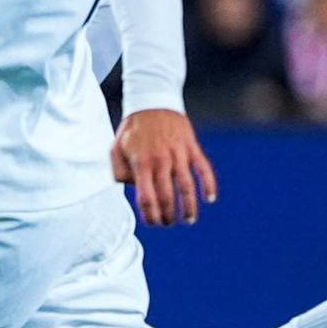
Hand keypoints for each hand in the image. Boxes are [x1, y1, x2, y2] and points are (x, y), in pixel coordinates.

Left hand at [111, 108, 217, 226]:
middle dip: (168, 214)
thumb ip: (119, 172)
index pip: (146, 197)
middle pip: (167, 195)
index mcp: (141, 163)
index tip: (153, 223)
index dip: (150, 214)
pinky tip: (210, 199)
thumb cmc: (132, 130)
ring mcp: (178, 154)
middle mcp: (160, 160)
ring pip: (186, 186)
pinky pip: (203, 168)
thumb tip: (132, 188)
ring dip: (190, 206)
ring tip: (189, 220)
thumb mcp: (116, 149)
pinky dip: (209, 184)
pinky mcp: (191, 147)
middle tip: (169, 223)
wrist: (152, 103)